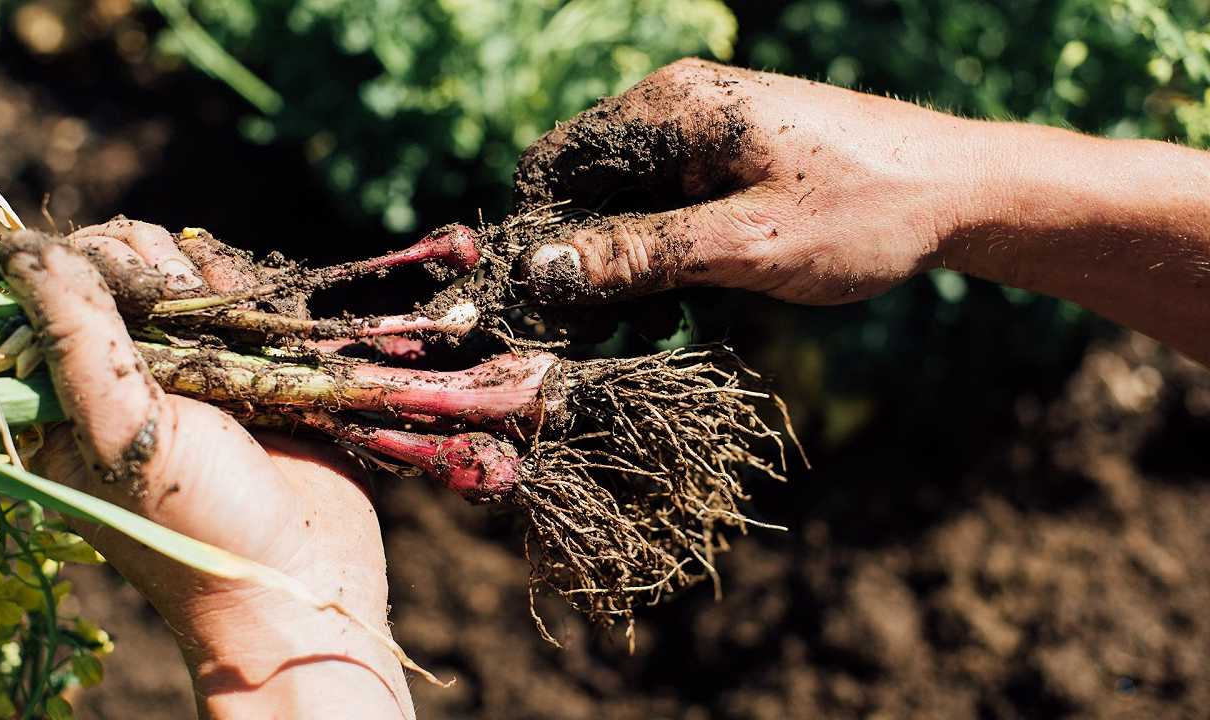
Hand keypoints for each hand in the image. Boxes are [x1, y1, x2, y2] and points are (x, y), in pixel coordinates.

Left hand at [0, 221, 411, 718]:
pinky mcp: (251, 365)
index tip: (135, 299)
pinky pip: (244, 294)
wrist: (304, 577)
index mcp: (62, 395)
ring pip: (189, 269)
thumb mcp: (121, 431)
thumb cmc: (199, 520)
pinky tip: (268, 331)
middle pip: (126, 261)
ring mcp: (192, 365)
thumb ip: (73, 334)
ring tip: (238, 347)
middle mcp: (122, 373)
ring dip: (216, 288)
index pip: (56, 280)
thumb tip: (17, 243)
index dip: (93, 265)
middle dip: (163, 278)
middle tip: (194, 339)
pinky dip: (256, 298)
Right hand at [516, 57, 979, 304]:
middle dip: (590, 263)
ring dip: (630, 266)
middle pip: (586, 187)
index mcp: (669, 108)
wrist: (962, 191)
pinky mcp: (730, 153)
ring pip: (627, 202)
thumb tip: (539, 271)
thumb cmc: (862, 212)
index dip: (543, 238)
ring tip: (664, 320)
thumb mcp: (744, 245)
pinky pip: (668, 202)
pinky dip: (667, 252)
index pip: (554, 166)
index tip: (560, 306)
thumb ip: (639, 255)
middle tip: (621, 329)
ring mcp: (705, 127)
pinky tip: (692, 297)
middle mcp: (676, 105)